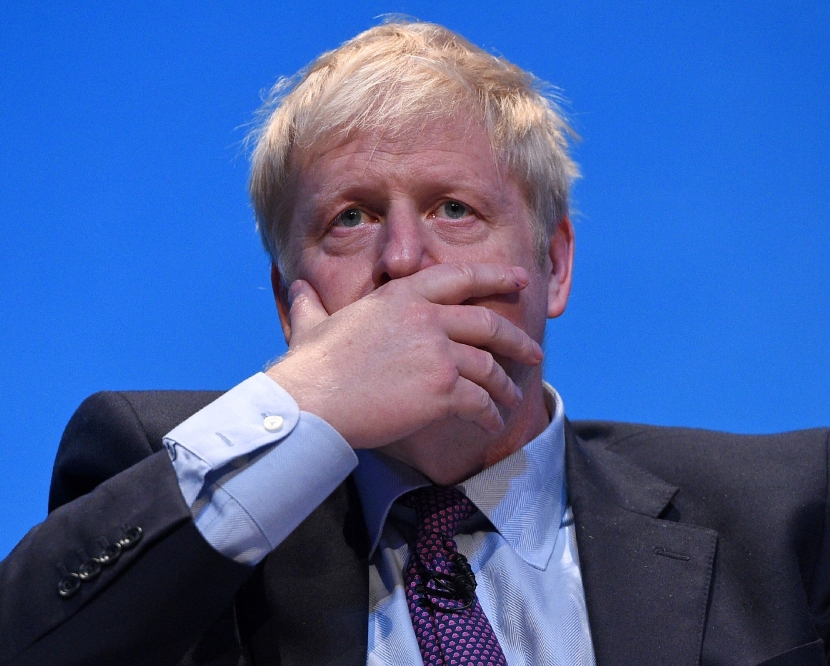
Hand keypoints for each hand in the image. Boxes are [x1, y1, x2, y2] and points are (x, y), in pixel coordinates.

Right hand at [265, 263, 543, 449]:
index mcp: (402, 296)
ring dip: (505, 386)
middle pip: (488, 323)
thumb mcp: (312, 324)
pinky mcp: (442, 389)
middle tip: (533, 350)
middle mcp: (427, 317)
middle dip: (516, 338)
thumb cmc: (309, 366)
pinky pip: (481, 401)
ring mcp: (438, 352)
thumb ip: (311, 304)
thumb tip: (296, 288)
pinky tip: (492, 423)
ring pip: (489, 367)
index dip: (494, 276)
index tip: (518, 279)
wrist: (312, 400)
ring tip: (512, 399)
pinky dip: (491, 414)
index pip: (460, 277)